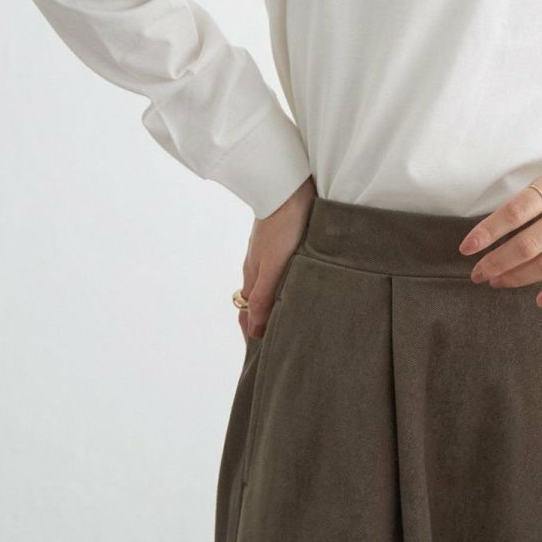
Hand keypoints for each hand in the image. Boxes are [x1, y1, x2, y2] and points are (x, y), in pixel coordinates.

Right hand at [238, 175, 316, 342]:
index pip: (247, 313)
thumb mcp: (274, 265)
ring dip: (271, 303)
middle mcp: (256, 266)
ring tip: (287, 319)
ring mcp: (266, 253)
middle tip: (274, 342)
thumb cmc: (283, 225)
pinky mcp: (279, 240)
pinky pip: (276, 270)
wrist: (287, 187)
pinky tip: (294, 285)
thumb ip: (265, 296)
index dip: (252, 333)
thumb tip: (256, 329)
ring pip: (266, 285)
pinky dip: (281, 285)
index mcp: (253, 276)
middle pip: (255, 301)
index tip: (261, 354)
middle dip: (260, 322)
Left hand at [458, 152, 541, 308]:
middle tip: (477, 273)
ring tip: (497, 281)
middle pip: (528, 243)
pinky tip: (537, 298)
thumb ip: (535, 201)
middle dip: (497, 262)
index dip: (488, 231)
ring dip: (518, 277)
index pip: (515, 211)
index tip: (466, 248)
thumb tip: (495, 232)